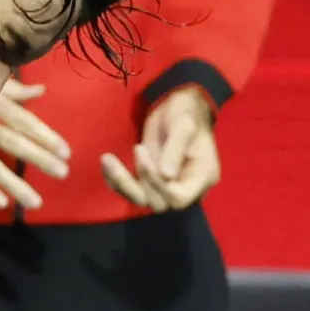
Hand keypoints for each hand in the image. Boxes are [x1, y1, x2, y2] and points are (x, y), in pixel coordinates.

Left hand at [100, 85, 220, 211]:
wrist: (176, 107)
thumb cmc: (186, 112)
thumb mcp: (184, 125)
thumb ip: (176, 148)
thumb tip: (166, 176)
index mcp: (201, 177)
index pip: (179, 198)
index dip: (160, 186)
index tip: (146, 154)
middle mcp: (184, 187)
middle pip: (158, 203)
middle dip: (141, 179)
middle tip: (138, 147)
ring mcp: (164, 185)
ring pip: (141, 199)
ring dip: (122, 182)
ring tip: (108, 158)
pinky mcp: (147, 180)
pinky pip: (128, 191)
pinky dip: (114, 181)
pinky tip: (107, 163)